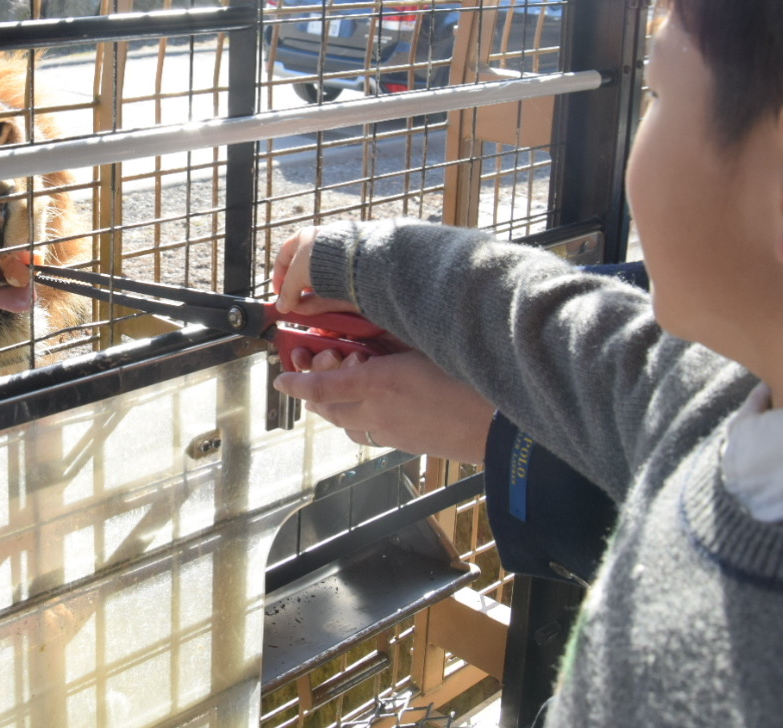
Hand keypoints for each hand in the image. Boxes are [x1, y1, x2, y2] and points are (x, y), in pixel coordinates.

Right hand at [273, 227, 360, 315]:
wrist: (352, 259)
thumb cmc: (318, 258)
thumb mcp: (295, 275)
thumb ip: (287, 292)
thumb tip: (282, 307)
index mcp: (305, 238)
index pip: (285, 256)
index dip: (278, 275)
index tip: (277, 292)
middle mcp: (320, 248)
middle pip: (302, 272)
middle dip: (294, 290)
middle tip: (289, 303)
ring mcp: (335, 262)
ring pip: (316, 284)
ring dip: (306, 298)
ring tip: (299, 310)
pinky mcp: (347, 277)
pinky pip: (330, 291)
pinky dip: (320, 302)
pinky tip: (312, 311)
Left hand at [274, 346, 493, 461]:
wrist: (500, 425)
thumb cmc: (470, 378)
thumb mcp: (425, 345)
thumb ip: (390, 340)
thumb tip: (366, 335)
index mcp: (379, 384)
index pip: (321, 386)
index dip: (297, 382)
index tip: (281, 378)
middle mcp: (378, 413)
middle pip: (329, 409)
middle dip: (310, 395)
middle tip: (301, 378)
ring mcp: (391, 434)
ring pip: (347, 425)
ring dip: (333, 409)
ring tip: (331, 393)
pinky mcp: (406, 446)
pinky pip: (369, 434)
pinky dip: (357, 420)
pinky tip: (369, 407)